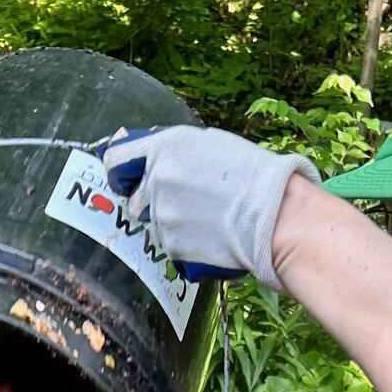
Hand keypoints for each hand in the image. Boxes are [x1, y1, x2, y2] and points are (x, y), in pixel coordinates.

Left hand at [99, 126, 319, 291]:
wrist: (275, 215)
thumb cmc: (253, 174)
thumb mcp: (210, 143)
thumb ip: (170, 149)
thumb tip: (136, 147)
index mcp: (164, 148)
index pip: (115, 161)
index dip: (120, 173)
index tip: (127, 180)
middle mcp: (156, 180)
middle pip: (136, 199)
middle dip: (155, 203)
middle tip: (191, 204)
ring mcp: (162, 216)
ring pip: (155, 225)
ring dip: (174, 225)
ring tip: (210, 220)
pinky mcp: (172, 246)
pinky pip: (171, 247)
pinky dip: (187, 245)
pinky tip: (213, 236)